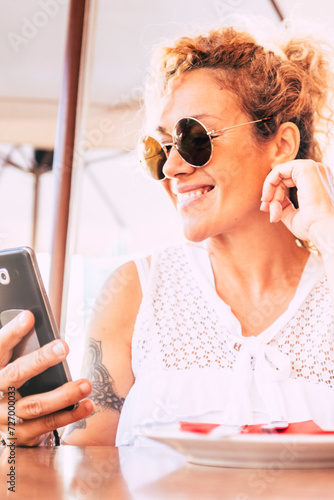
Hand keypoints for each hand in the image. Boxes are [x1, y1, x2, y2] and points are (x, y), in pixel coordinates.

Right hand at [0, 311, 93, 445]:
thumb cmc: (10, 390)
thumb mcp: (9, 370)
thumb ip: (20, 351)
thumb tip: (36, 321)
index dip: (12, 333)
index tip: (29, 317)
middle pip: (15, 374)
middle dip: (40, 360)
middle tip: (64, 347)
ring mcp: (3, 419)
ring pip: (34, 406)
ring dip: (64, 394)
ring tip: (86, 384)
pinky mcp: (17, 438)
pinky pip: (45, 427)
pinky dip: (68, 416)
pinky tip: (85, 406)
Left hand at [260, 160, 333, 251]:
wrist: (323, 230)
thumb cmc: (312, 227)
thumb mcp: (292, 215)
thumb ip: (282, 205)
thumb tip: (268, 201)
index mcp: (318, 182)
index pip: (290, 182)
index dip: (275, 195)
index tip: (268, 210)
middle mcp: (318, 172)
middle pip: (284, 177)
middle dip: (271, 194)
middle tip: (266, 209)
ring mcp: (314, 168)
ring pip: (280, 173)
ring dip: (271, 191)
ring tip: (272, 209)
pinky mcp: (307, 168)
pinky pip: (279, 169)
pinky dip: (269, 183)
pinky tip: (268, 197)